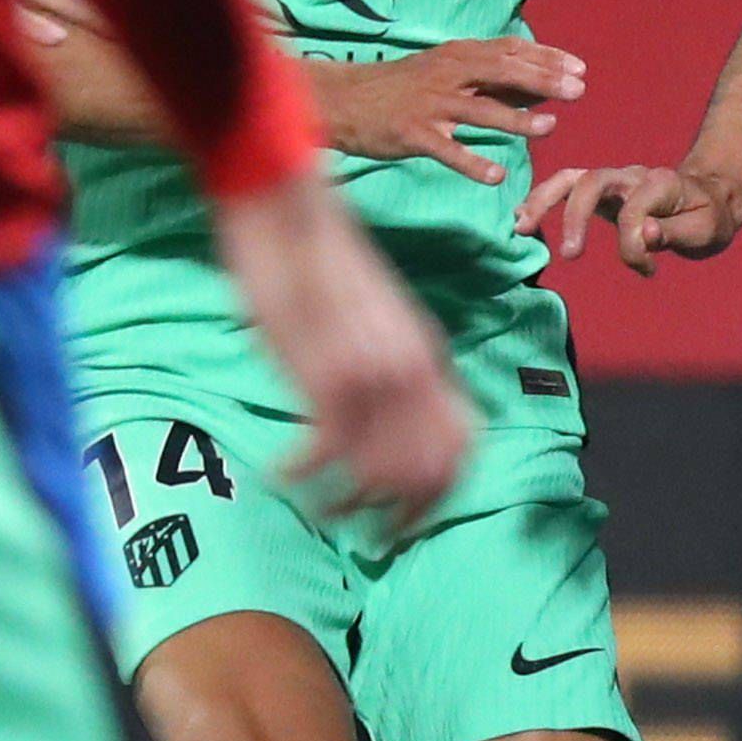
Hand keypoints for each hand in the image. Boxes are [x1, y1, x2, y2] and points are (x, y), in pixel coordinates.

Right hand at [208, 173, 469, 533]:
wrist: (288, 202)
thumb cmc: (319, 257)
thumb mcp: (374, 315)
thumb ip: (390, 362)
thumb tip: (390, 411)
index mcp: (428, 356)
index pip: (461, 447)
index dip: (440, 494)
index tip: (408, 517)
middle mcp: (412, 372)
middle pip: (430, 474)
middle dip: (401, 518)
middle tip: (369, 537)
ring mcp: (371, 375)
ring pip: (382, 473)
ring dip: (350, 504)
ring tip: (323, 510)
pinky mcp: (324, 372)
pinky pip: (327, 452)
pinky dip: (303, 475)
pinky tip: (280, 474)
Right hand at [318, 38, 589, 183]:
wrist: (344, 100)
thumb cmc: (404, 88)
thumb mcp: (447, 72)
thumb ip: (492, 80)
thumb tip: (543, 87)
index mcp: (458, 55)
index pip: (509, 50)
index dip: (546, 58)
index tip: (579, 69)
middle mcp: (447, 74)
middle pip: (501, 72)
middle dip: (542, 80)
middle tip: (577, 91)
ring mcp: (430, 104)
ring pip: (479, 110)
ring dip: (517, 119)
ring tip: (550, 128)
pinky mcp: (412, 133)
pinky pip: (447, 151)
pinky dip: (472, 164)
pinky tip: (497, 177)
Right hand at [521, 157, 741, 270]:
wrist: (710, 198)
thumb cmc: (709, 217)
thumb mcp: (707, 231)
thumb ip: (675, 233)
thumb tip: (645, 235)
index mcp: (662, 184)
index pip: (636, 209)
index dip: (636, 241)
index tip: (650, 268)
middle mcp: (632, 176)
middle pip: (593, 181)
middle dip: (576, 215)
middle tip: (570, 255)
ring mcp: (614, 181)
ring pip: (572, 179)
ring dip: (544, 200)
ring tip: (521, 226)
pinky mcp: (601, 193)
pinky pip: (567, 188)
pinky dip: (543, 199)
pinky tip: (523, 218)